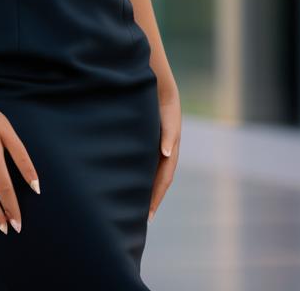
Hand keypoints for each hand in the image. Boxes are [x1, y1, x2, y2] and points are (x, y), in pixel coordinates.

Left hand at [148, 79, 180, 222]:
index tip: (148, 214)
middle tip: (142, 218)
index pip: (164, 178)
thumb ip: (169, 133)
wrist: (156, 81)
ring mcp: (156, 144)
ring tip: (135, 205)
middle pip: (159, 179)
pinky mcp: (147, 138)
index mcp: (170, 147)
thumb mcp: (168, 115)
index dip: (157, 196)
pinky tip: (129, 180)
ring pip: (151, 172)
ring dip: (145, 188)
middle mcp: (165, 149)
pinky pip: (145, 161)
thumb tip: (167, 154)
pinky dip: (140, 174)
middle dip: (152, 198)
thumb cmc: (161, 98)